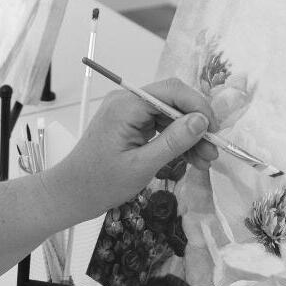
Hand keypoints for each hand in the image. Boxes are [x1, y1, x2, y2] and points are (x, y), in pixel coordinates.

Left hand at [46, 77, 217, 221]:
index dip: (198, 107)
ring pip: (170, 116)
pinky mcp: (131, 125)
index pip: (172, 91)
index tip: (213, 131)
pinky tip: (191, 159)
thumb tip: (201, 122)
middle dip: (196, 125)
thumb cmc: (99, 183)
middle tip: (213, 151)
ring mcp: (129, 112)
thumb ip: (173, 142)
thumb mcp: (141, 165)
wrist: (71, 194)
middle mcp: (127, 102)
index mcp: (126, 105)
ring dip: (190, 137)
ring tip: (205, 161)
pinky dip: (176, 142)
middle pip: (173, 102)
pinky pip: (161, 126)